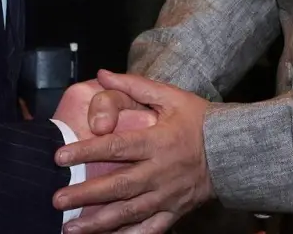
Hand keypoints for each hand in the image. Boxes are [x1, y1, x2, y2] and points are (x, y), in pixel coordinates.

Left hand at [55, 71, 213, 233]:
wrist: (234, 151)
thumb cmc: (199, 120)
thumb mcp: (170, 95)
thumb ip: (134, 85)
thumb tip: (102, 74)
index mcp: (158, 141)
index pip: (117, 147)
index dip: (86, 151)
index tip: (60, 156)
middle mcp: (161, 172)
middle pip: (118, 186)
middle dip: (85, 194)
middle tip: (57, 198)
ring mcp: (168, 196)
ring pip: (129, 213)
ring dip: (98, 222)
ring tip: (71, 228)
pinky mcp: (174, 212)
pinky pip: (149, 229)